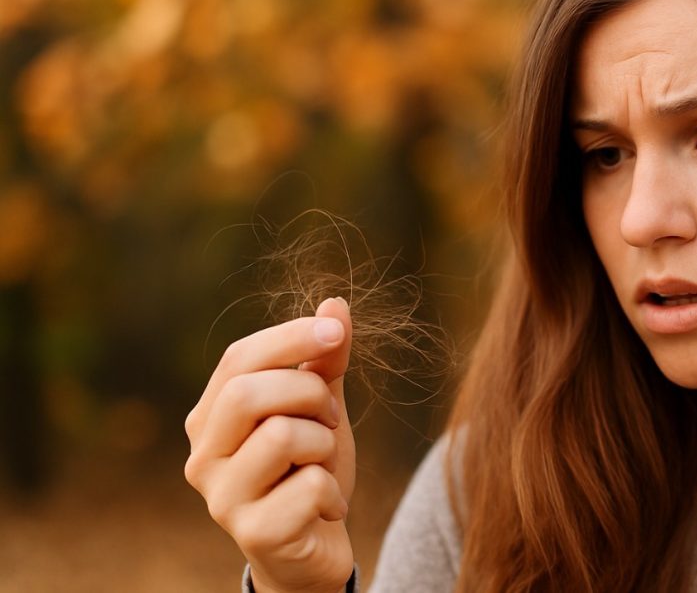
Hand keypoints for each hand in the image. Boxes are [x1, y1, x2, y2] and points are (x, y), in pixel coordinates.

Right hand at [185, 297, 355, 592]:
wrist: (313, 551)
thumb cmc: (309, 470)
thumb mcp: (321, 409)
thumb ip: (324, 360)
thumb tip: (335, 302)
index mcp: (210, 417)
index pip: (239, 358)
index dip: (291, 336)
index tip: (337, 331)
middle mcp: (202, 456)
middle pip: (249, 393)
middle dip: (308, 395)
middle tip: (330, 420)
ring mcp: (221, 498)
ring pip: (282, 435)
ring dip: (324, 444)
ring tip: (323, 466)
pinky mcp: (252, 534)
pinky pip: (310, 486)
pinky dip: (333, 490)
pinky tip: (327, 507)